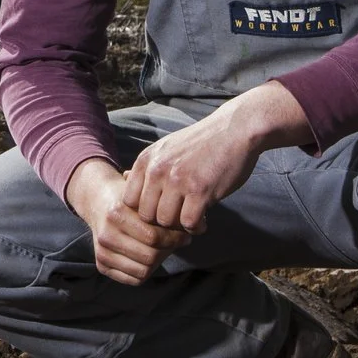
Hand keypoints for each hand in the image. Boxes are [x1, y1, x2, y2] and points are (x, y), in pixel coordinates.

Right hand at [64, 158, 192, 285]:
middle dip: (168, 250)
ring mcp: (101, 251)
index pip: (154, 237)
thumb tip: (201, 226)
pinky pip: (134, 279)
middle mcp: (106, 234)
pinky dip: (147, 271)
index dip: (175, 238)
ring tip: (164, 249)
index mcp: (117, 214)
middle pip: (150, 256)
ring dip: (159, 262)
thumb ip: (172, 210)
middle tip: (177, 242)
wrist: (99, 201)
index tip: (185, 233)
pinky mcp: (101, 265)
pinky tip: (150, 257)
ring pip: (143, 270)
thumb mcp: (148, 196)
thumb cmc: (132, 199)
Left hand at [122, 81, 311, 238]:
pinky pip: (188, 223)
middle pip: (145, 215)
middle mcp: (157, 170)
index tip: (160, 212)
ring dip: (179, 226)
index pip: (128, 200)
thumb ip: (147, 167)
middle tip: (177, 221)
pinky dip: (196, 227)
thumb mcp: (165, 148)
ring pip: (165, 221)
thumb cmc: (201, 143)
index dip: (143, 212)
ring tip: (191, 220)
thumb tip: (123, 179)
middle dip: (161, 223)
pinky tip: (203, 221)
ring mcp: (178, 180)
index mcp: (146, 160)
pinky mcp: (200, 190)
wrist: (234, 129)